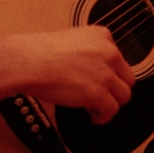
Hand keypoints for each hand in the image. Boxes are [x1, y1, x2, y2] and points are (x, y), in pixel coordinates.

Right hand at [0, 27, 133, 122]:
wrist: (26, 62)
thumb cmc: (38, 53)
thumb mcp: (71, 40)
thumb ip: (88, 51)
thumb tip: (92, 71)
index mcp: (102, 35)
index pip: (119, 59)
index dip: (110, 74)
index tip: (99, 81)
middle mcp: (109, 52)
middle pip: (127, 78)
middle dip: (114, 90)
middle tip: (99, 96)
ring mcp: (104, 73)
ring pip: (123, 96)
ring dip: (110, 104)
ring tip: (94, 107)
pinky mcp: (97, 92)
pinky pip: (112, 110)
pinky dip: (104, 116)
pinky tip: (94, 116)